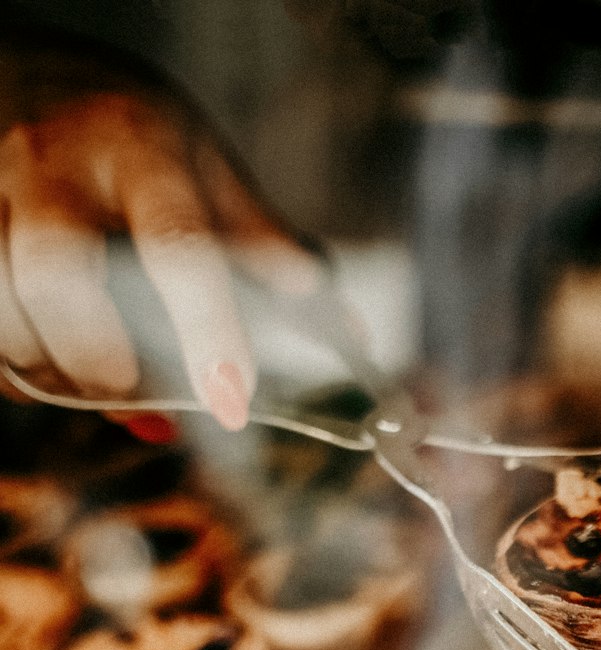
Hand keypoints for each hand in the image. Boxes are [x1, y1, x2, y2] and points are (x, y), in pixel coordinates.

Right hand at [0, 88, 321, 429]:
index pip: (177, 246)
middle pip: (57, 275)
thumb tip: (345, 330)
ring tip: (101, 391)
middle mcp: (55, 167)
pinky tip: (54, 375)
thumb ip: (263, 248)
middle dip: (97, 357)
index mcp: (139, 151)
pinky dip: (16, 368)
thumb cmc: (136, 138)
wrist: (41, 76)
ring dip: (51, 372)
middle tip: (136, 395)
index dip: (207, 332)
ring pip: (3, 307)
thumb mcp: (207, 171)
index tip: (232, 400)